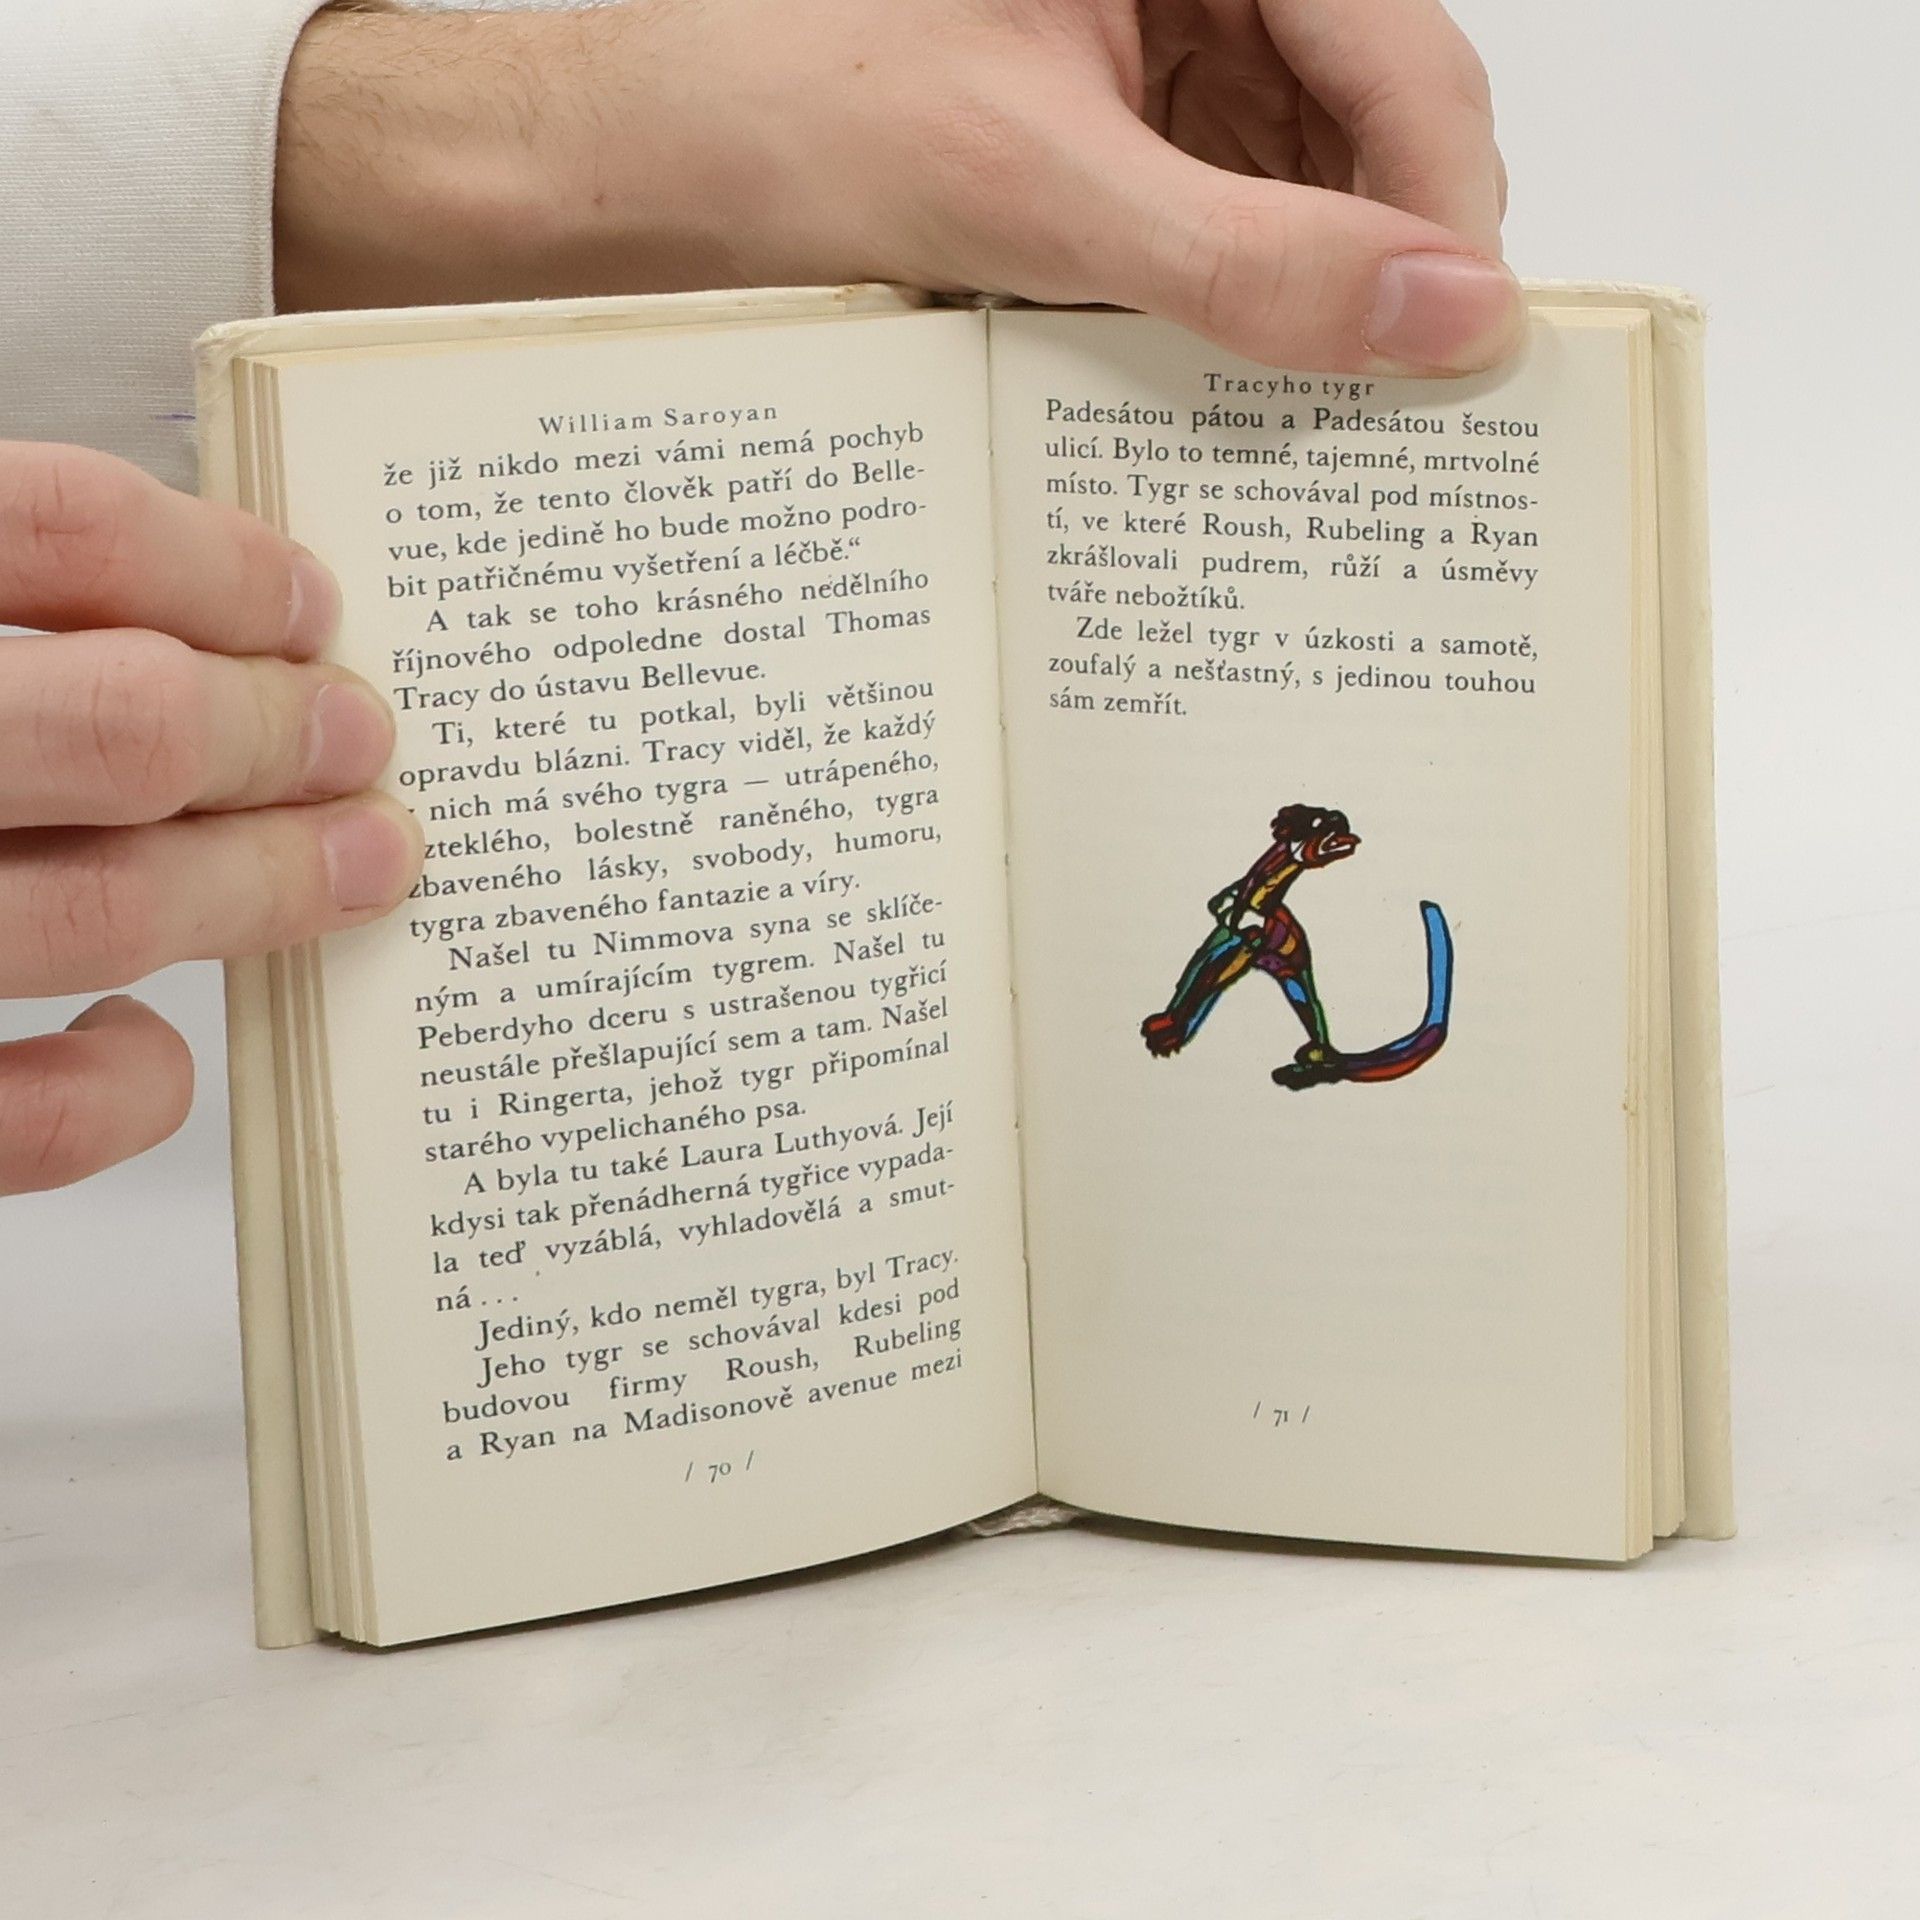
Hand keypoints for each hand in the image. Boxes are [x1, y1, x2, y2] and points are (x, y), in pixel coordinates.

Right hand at [0, 443, 422, 1193]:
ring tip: (373, 862)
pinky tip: (159, 1039)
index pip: (56, 530)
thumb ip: (14, 610)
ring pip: (103, 910)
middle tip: (368, 738)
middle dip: (286, 731)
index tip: (314, 600)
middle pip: (126, 722)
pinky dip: (121, 1088)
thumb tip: (203, 627)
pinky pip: (22, 1121)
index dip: (214, 563)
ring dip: (264, 888)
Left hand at [278, 0, 1518, 374]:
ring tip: (1289, 406)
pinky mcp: (1116, 131)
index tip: (1470, 350)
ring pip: (1305, 182)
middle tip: (1386, 404)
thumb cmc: (796, 116)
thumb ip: (1251, 260)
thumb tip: (1450, 315)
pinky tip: (1210, 373)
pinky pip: (1224, 218)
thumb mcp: (1038, 193)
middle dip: (1379, 258)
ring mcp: (1158, 52)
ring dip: (1306, 295)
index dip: (1449, 208)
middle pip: (1369, 120)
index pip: (1403, 50)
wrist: (658, 170)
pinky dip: (1230, 302)